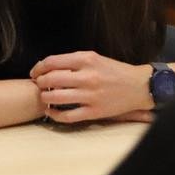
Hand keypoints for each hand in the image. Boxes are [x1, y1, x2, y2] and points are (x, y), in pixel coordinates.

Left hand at [30, 51, 152, 123]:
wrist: (139, 86)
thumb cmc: (114, 71)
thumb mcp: (94, 58)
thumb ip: (73, 61)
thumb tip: (48, 67)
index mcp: (86, 60)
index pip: (52, 62)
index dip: (38, 67)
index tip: (35, 72)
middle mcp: (88, 77)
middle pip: (51, 79)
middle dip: (40, 82)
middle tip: (39, 85)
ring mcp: (91, 95)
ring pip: (56, 97)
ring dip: (45, 97)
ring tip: (44, 97)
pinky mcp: (94, 112)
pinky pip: (67, 116)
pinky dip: (54, 114)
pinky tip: (51, 111)